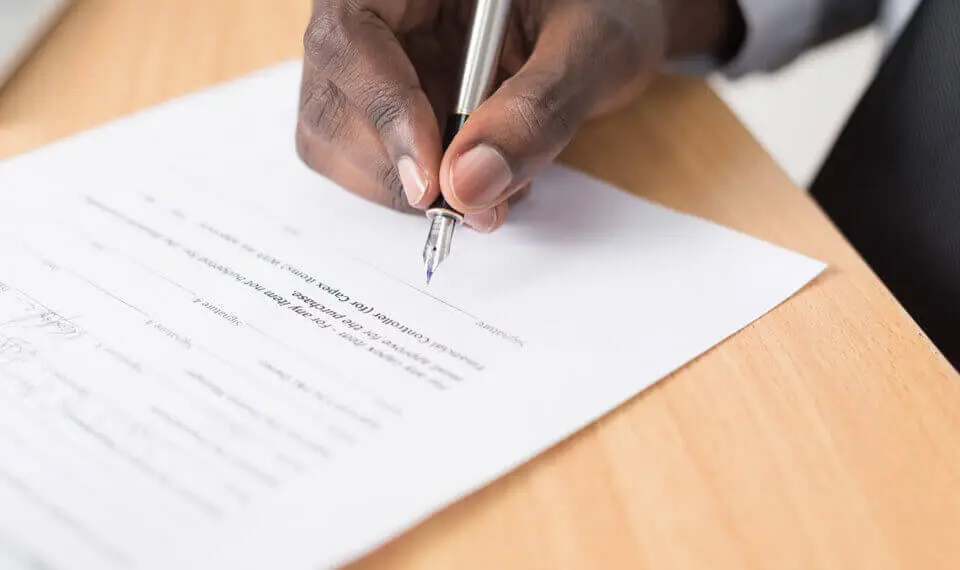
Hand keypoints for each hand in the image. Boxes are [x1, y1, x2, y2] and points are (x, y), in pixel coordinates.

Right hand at [297, 0, 735, 231]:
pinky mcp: (382, 104)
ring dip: (403, 188)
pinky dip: (417, 190)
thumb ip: (537, 109)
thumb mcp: (592, 46)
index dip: (384, 112)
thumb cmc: (605, 9)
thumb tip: (469, 187)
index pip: (351, 35)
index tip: (431, 183)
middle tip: (472, 206)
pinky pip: (368, 160)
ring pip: (335, 139)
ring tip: (490, 189)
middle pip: (330, 97)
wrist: (609, 21)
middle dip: (394, 168)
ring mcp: (373, 61)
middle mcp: (376, 11)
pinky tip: (476, 178)